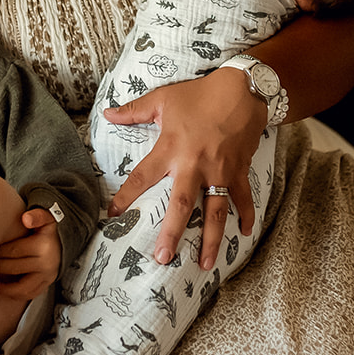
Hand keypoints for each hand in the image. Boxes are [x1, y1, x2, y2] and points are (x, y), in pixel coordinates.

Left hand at [0, 207, 60, 300]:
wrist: (65, 237)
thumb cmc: (48, 225)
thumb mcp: (46, 216)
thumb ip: (37, 215)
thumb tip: (26, 219)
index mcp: (43, 246)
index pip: (12, 251)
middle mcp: (47, 264)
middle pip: (13, 268)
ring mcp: (48, 276)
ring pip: (21, 288)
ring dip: (3, 286)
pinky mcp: (48, 283)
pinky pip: (29, 294)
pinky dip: (14, 294)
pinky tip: (2, 288)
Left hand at [100, 68, 266, 270]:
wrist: (241, 90)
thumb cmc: (199, 94)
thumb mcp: (162, 99)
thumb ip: (133, 110)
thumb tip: (107, 114)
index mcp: (171, 148)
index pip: (142, 177)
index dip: (126, 196)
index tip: (112, 215)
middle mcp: (194, 165)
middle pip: (181, 205)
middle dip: (172, 232)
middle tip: (164, 257)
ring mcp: (219, 171)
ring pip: (215, 211)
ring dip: (211, 239)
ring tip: (204, 264)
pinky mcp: (239, 171)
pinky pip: (243, 198)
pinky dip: (246, 215)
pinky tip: (245, 234)